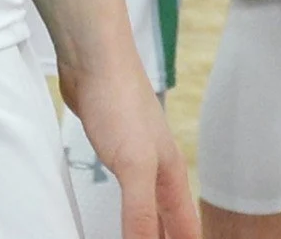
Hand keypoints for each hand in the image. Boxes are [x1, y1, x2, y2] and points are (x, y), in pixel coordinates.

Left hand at [61, 59, 188, 238]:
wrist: (94, 59)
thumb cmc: (119, 102)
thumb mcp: (134, 165)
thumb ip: (140, 211)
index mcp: (171, 175)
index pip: (186, 227)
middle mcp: (158, 169)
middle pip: (169, 220)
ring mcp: (136, 157)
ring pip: (147, 206)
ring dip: (148, 229)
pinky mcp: (112, 149)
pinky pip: (124, 191)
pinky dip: (123, 211)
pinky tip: (117, 212)